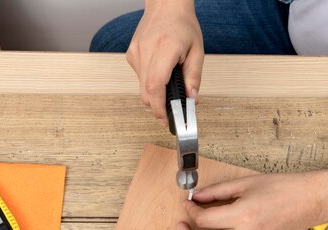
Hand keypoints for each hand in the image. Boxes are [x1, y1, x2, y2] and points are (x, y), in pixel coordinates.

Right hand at [126, 0, 203, 126]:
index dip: (158, 107)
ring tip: (168, 86)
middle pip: (145, 91)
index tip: (165, 120)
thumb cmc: (183, 25)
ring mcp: (136, 53)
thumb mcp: (197, 51)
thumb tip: (192, 100)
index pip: (155, 85)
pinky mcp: (131, 55)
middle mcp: (146, 51)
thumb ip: (194, 77)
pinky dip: (149, 82)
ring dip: (154, 94)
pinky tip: (159, 72)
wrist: (165, 5)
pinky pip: (139, 77)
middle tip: (168, 115)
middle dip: (157, 107)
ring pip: (141, 87)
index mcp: (165, 48)